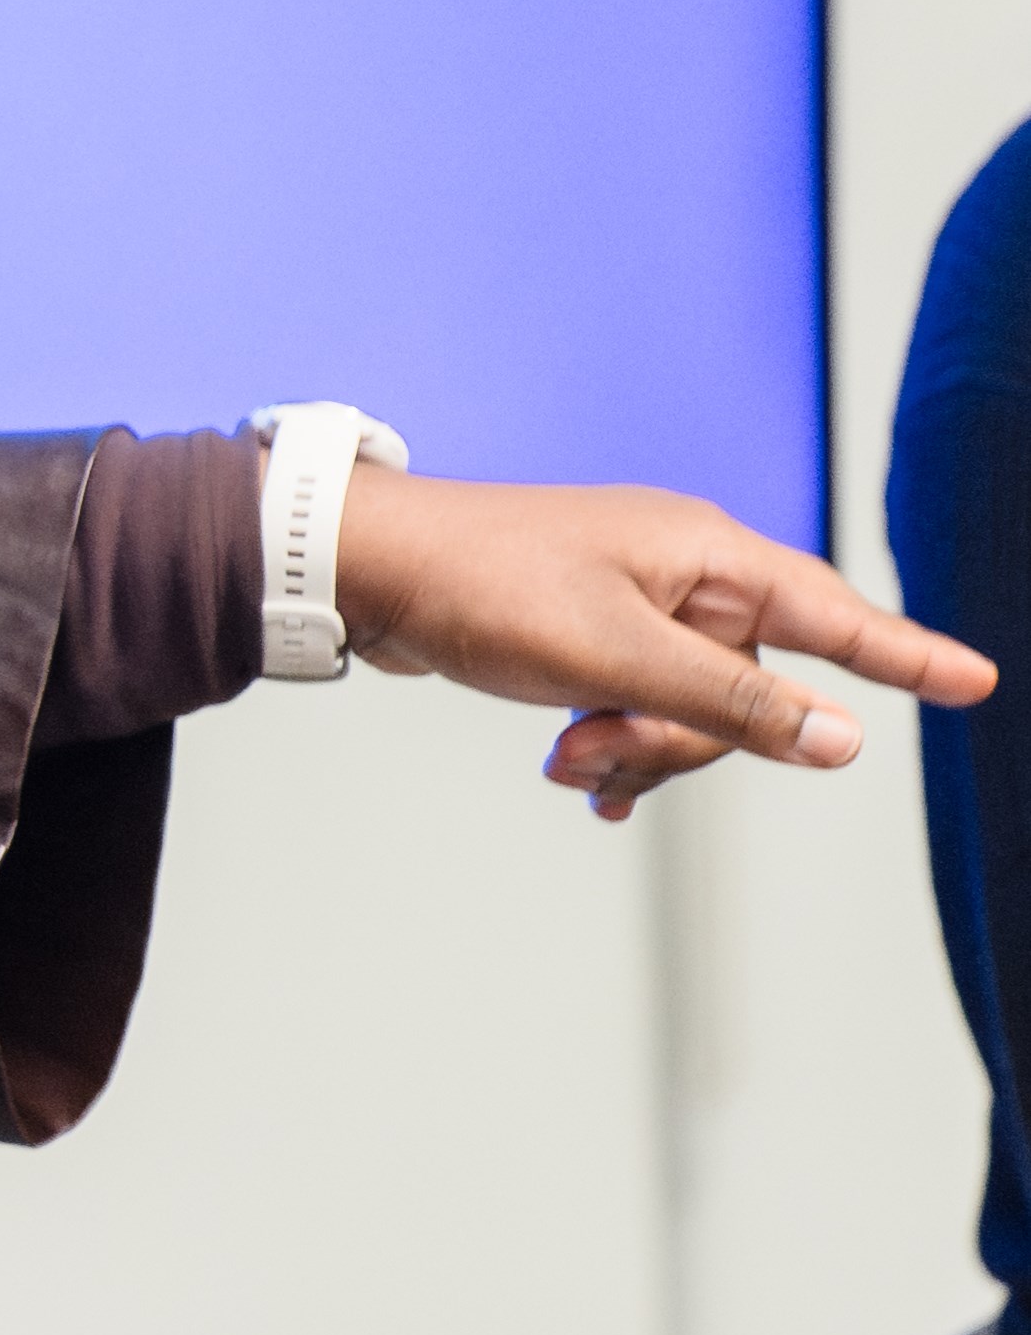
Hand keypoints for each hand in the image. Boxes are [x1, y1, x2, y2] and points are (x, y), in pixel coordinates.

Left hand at [330, 468, 998, 817]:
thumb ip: (729, 701)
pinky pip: (639, 710)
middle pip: (749, 691)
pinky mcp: (590, 640)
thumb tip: (840, 736)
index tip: (978, 682)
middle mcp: (681, 576)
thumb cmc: (479, 586)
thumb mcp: (612, 655)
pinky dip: (613, 747)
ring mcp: (635, 609)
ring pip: (689, 713)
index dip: (906, 656)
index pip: (835, 615)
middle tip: (595, 747)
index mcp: (704, 556)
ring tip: (561, 757)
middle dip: (680, 740)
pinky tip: (578, 779)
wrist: (365, 570)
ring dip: (632, 750)